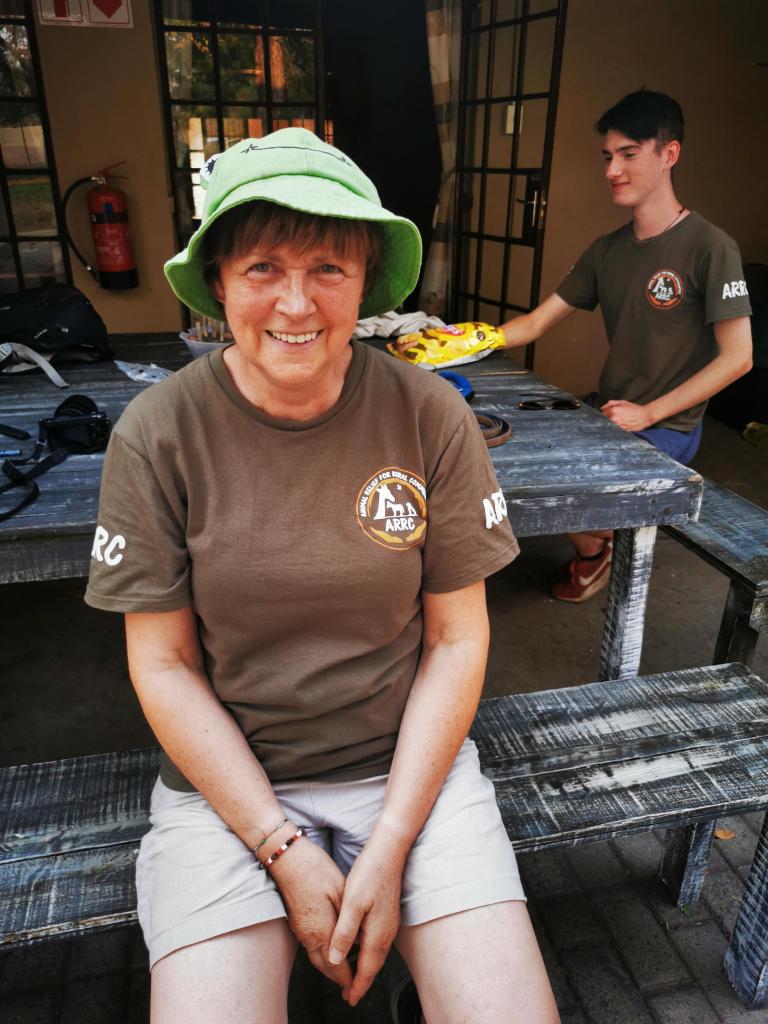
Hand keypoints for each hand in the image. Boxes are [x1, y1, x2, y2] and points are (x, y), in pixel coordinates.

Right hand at [267, 834, 352, 991]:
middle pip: (324, 967)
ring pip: (315, 958)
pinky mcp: (295, 922)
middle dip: (338, 978)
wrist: (287, 859)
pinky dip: (321, 954)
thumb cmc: (316, 871)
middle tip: (351, 983)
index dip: (347, 978)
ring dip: (329, 967)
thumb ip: (348, 921)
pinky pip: (310, 947)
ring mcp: (299, 929)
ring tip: (342, 969)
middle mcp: (308, 935)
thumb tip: (357, 940)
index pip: (335, 965)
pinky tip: (329, 948)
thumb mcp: (341, 891)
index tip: (357, 985)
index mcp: (321, 930)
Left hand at [329, 835, 406, 1006]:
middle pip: (374, 965)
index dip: (357, 987)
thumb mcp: (352, 903)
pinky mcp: (389, 914)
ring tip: (353, 976)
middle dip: (362, 981)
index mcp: (377, 933)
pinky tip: (361, 948)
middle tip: (348, 994)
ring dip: (366, 968)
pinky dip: (369, 953)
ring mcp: (390, 923)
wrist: (389, 852)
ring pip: (377, 954)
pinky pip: (378, 942)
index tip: (348, 999)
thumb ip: (344, 933)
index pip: (368, 970)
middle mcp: (387, 932)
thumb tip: (336, 960)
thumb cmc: (370, 874)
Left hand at [600, 399, 653, 431]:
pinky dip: (615, 427)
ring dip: (611, 423)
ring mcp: (617, 426)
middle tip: (613, 416)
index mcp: (613, 411)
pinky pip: (614, 429)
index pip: (602, 413)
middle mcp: (614, 419)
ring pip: (609, 425)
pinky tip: (621, 424)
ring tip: (619, 420)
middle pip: (604, 420)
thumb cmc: (634, 408)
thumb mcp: (622, 402)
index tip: (606, 413)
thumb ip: (610, 403)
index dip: (604, 413)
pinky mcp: (620, 431)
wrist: (644, 416)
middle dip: (607, 418)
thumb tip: (602, 408)